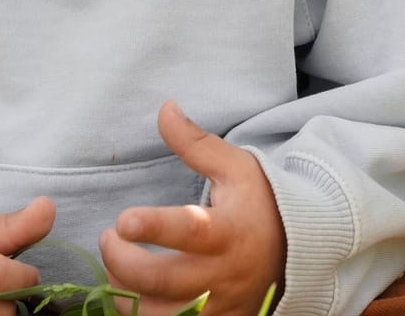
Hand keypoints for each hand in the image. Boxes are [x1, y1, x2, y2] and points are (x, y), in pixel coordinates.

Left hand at [100, 102, 286, 315]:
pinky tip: (129, 295)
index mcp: (228, 232)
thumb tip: (164, 108)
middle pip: (164, 282)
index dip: (153, 227)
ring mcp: (219, 307)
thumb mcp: (235, 167)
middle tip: (108, 238)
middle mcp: (223, 275)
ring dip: (124, 295)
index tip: (122, 219)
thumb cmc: (259, 203)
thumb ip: (196, 143)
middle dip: (122, 263)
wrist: (296, 253)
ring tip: (115, 267)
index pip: (189, 231)